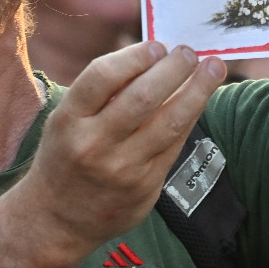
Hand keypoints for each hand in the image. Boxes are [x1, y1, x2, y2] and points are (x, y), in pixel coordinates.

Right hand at [18, 41, 224, 264]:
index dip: (136, 56)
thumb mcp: (66, 120)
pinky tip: (199, 100)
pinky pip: (175, 145)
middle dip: (174, 68)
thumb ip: (102, 93)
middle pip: (143, 97)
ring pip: (170, 122)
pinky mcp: (145, 187)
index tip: (158, 46)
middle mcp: (94, 144)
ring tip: (213, 68)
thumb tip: (154, 56)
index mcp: (68, 120)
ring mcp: (122, 169)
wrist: (55, 221)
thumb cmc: (65, 156)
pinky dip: (190, 117)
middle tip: (190, 52)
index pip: (103, 76)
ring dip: (197, 90)